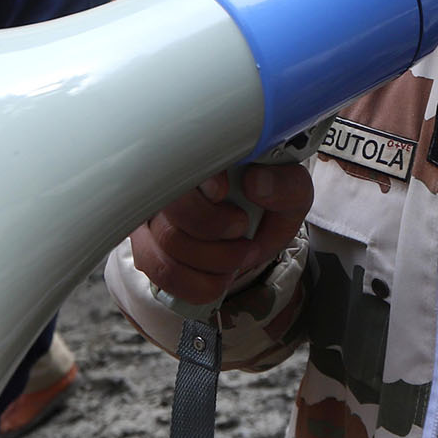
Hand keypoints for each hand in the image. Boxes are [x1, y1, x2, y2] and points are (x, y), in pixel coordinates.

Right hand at [128, 165, 313, 307]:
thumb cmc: (268, 202)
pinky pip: (160, 272)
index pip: (178, 169)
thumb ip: (286, 185)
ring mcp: (150, 214)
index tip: (222, 192)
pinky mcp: (145, 244)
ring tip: (239, 253)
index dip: (197, 188)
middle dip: (216, 237)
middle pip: (172, 219)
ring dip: (213, 262)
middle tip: (243, 230)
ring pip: (166, 249)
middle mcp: (165, 181)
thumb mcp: (292, 193)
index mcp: (201, 154)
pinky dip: (196, 284)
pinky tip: (218, 276)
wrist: (257, 225)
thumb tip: (256, 182)